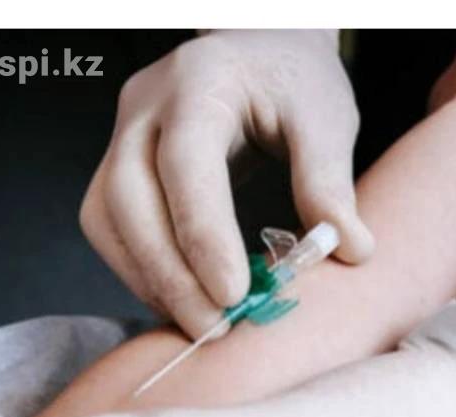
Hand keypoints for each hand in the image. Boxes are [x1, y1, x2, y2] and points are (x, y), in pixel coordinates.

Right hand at [80, 30, 373, 336]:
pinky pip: (111, 227)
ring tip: (201, 321)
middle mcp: (146, 107)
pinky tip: (185, 298)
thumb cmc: (295, 79)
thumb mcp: (325, 115)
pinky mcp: (120, 166)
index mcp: (199, 83)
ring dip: (148, 278)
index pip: (185, 163)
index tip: (233, 294)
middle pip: (127, 198)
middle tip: (215, 327)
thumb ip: (329, 179)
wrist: (262, 49)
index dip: (202, 233)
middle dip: (167, 273)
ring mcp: (124, 135)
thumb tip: (350, 249)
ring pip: (105, 218)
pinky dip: (142, 270)